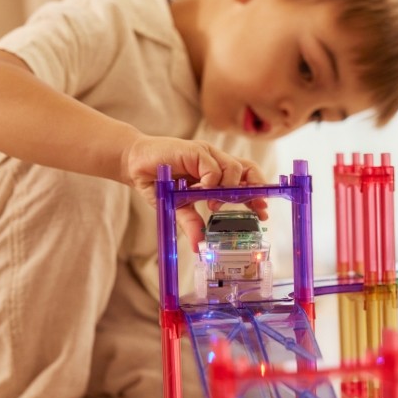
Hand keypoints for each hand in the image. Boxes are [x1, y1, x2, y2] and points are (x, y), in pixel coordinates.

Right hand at [121, 135, 268, 247]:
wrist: (134, 163)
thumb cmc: (159, 182)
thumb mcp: (177, 208)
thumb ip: (191, 224)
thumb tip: (198, 247)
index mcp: (216, 174)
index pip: (246, 180)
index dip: (257, 194)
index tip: (263, 212)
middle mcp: (216, 163)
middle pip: (248, 169)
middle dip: (257, 189)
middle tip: (258, 208)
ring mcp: (207, 155)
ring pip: (235, 168)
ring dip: (229, 189)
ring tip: (215, 205)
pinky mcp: (195, 150)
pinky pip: (213, 166)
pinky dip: (212, 181)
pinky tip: (201, 192)